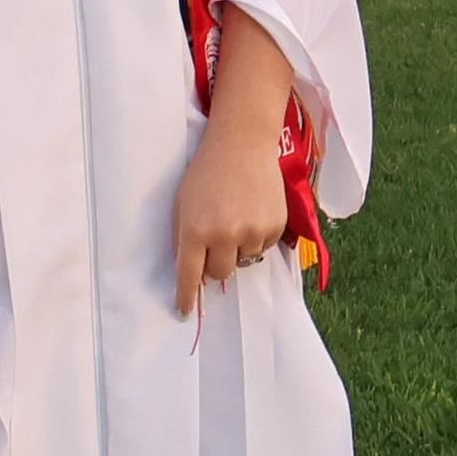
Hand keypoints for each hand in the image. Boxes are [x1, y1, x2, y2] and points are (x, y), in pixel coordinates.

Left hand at [172, 115, 287, 314]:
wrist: (241, 144)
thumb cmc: (204, 171)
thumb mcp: (182, 202)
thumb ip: (183, 236)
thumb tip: (191, 270)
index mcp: (194, 229)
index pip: (188, 274)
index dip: (186, 296)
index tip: (183, 311)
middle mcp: (224, 235)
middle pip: (219, 273)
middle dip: (214, 265)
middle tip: (214, 242)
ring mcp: (252, 233)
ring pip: (243, 261)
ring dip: (237, 248)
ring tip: (234, 216)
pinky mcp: (274, 227)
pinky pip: (263, 247)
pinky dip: (255, 237)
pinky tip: (251, 211)